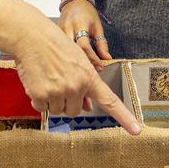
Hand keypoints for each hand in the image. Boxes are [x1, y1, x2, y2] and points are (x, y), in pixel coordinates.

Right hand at [6, 21, 139, 134]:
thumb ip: (84, 84)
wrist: (32, 36)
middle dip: (67, 101)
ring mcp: (58, 92)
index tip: (136, 130)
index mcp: (89, 77)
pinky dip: (38, 99)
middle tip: (59, 81)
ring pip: (58, 111)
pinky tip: (37, 81)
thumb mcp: (77, 61)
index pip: (110, 101)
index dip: (124, 117)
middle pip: (75, 111)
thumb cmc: (55, 46)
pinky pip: (42, 108)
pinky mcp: (40, 95)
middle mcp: (76, 87)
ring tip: (47, 78)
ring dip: (52, 100)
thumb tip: (88, 107)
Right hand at [59, 0, 110, 69]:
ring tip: (82, 73)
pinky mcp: (55, 35)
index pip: (84, 45)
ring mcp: (59, 32)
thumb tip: (107, 58)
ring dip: (73, 62)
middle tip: (91, 73)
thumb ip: (102, 43)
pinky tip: (72, 66)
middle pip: (72, 50)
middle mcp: (67, 28)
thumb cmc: (87, 13)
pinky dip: (67, 58)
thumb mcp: (97, 26)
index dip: (92, 58)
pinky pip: (60, 49)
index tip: (100, 67)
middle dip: (81, 63)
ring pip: (64, 51)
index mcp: (79, 24)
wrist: (73, 1)